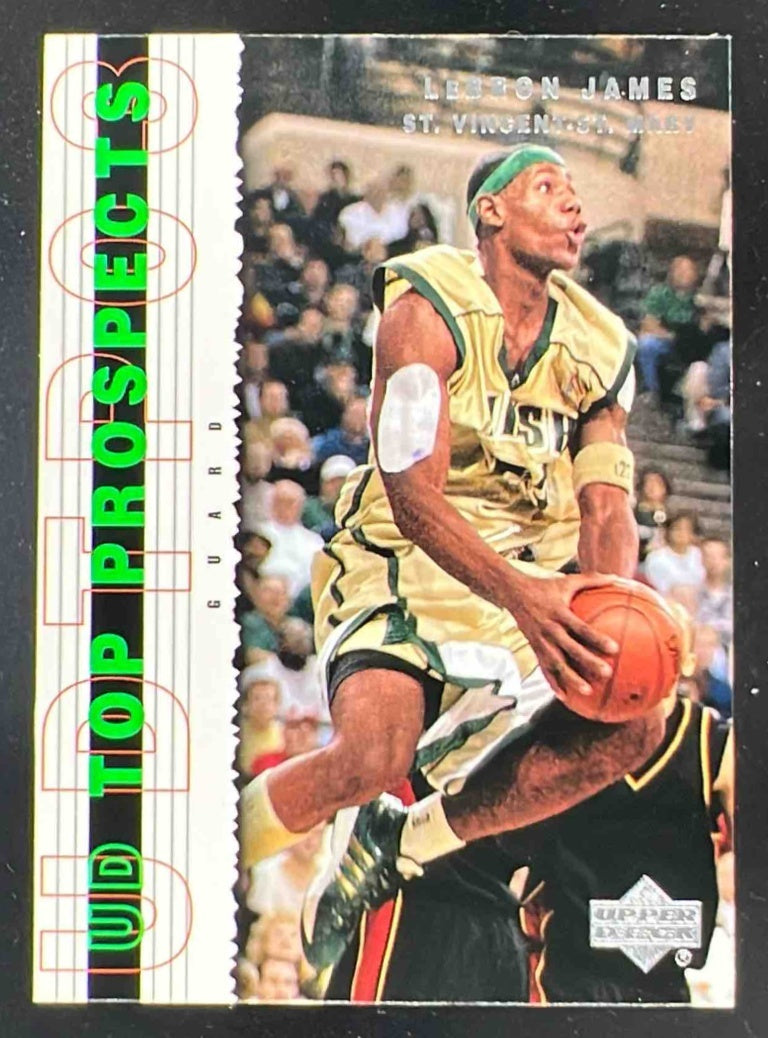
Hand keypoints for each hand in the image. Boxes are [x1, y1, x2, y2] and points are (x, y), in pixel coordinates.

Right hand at [508, 573, 618, 699]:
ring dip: (571, 678)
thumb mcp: (567, 581)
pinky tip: (565, 697)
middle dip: (588, 662)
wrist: (513, 593)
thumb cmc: (545, 586)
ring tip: (588, 691)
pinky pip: (544, 668)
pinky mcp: (534, 648)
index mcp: (559, 613)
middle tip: (607, 673)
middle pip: (570, 649)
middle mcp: (549, 629)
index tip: (614, 648)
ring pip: (556, 663)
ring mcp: (540, 641)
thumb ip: (592, 579)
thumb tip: (618, 578)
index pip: (580, 628)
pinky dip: (553, 683)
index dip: (596, 638)